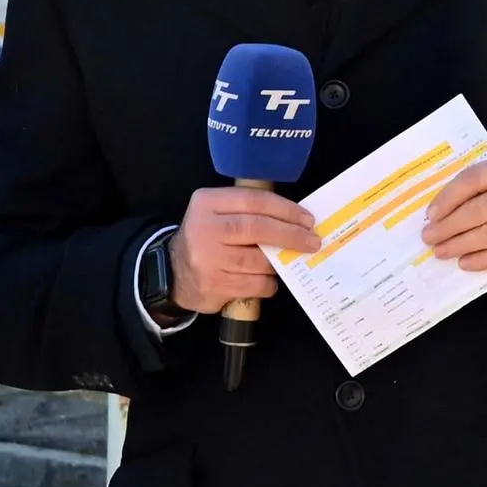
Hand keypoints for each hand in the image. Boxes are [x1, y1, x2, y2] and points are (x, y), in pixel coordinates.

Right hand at [169, 185, 321, 315]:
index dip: (286, 210)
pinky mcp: (214, 285)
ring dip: (279, 261)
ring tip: (288, 260)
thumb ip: (251, 211)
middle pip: (258, 228)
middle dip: (291, 235)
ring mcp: (207, 259)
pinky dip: (269, 282)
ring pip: (259, 260)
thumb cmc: (208, 238)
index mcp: (208, 203)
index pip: (254, 201)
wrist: (173, 273)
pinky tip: (267, 278)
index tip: (308, 219)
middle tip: (312, 241)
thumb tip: (299, 219)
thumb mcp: (219, 213)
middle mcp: (204, 228)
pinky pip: (255, 284)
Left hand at [419, 149, 486, 273]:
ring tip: (441, 251)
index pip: (475, 178)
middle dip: (449, 226)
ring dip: (460, 244)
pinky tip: (467, 262)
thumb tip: (452, 205)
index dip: (448, 198)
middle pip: (479, 209)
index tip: (432, 213)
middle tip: (429, 237)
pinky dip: (483, 259)